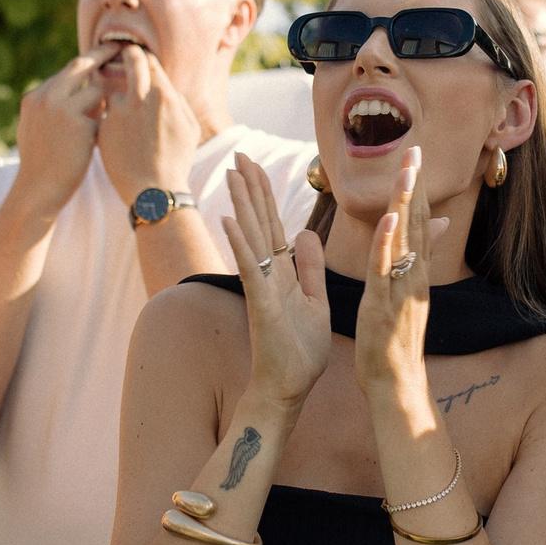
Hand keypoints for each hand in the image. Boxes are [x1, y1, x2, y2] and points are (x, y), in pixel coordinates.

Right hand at [11, 55, 108, 211]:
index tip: (104, 53)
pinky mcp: (80, 125)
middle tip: (122, 48)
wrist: (39, 190)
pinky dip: (106, 125)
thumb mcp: (37, 127)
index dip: (88, 64)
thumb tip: (75, 87)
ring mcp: (62, 110)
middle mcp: (46, 98)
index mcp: (35, 97)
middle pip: (80, 65)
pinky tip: (100, 141)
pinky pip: (103, 116)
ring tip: (100, 124)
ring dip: (105, 104)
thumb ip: (52, 105)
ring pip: (96, 92)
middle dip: (103, 54)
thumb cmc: (41, 163)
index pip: (67, 71)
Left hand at [99, 45, 202, 211]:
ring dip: (116, 93)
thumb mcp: (189, 128)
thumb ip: (176, 100)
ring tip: (121, 107)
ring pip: (113, 89)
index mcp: (163, 96)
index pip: (150, 61)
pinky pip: (103, 112)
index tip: (138, 55)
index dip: (144, 56)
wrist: (153, 192)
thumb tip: (164, 83)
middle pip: (130, 61)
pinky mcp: (102, 127)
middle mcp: (139, 99)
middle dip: (126, 54)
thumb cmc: (176, 161)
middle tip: (121, 51)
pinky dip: (107, 116)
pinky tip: (116, 131)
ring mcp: (117, 113)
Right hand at [221, 152, 332, 409]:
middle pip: (260, 223)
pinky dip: (240, 245)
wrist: (289, 390)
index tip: (256, 164)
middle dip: (250, 189)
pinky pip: (251, 270)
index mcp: (284, 274)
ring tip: (232, 173)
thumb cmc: (300, 353)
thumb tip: (307, 233)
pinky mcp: (261, 305)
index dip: (266, 195)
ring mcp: (263, 289)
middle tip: (239, 154)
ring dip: (242, 205)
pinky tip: (230, 221)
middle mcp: (269, 276)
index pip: (274, 226)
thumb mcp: (315, 301)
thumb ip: (310, 268)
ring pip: (252, 238)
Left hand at [355, 149, 452, 402]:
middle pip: (418, 223)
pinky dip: (386, 245)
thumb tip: (440, 225)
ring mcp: (402, 290)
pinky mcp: (384, 306)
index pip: (420, 222)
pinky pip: (385, 272)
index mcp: (417, 272)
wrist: (396, 383)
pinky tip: (387, 221)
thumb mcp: (410, 293)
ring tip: (406, 172)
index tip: (415, 155)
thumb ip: (422, 259)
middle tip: (415, 148)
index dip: (418, 188)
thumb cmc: (396, 340)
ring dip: (405, 205)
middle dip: (415, 185)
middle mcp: (414, 276)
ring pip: (405, 241)